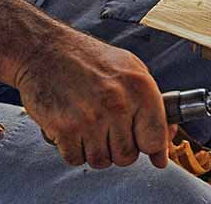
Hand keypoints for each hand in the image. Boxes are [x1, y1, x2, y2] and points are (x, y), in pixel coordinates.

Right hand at [15, 29, 172, 168]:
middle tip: (107, 127)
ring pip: (101, 161)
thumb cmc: (88, 59)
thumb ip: (151, 105)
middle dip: (118, 147)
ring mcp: (90, 117)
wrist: (44, 49)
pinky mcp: (64, 128)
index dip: (152, 148)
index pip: (156, 139)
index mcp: (140, 87)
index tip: (148, 149)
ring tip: (88, 124)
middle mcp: (118, 103)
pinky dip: (73, 149)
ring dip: (94, 149)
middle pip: (128, 156)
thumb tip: (165, 144)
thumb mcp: (130, 69)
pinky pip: (76, 159)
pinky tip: (71, 126)